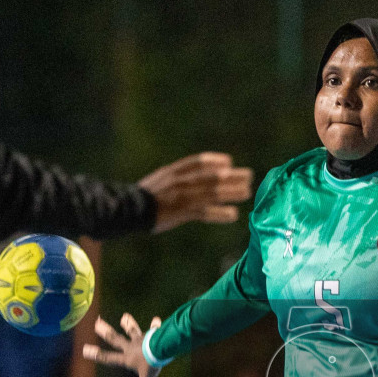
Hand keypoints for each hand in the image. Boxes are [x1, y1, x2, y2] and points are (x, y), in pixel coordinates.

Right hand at [81, 313, 163, 376]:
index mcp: (126, 358)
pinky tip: (157, 321)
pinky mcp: (151, 334)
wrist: (160, 350)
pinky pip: (154, 330)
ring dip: (129, 324)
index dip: (97, 355)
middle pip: (115, 339)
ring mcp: (140, 339)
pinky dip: (156, 326)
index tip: (85, 350)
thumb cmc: (151, 366)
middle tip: (97, 323)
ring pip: (132, 331)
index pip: (108, 358)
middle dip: (106, 332)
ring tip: (125, 316)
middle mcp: (131, 347)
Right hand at [138, 152, 253, 233]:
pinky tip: (233, 215)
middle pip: (210, 176)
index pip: (197, 162)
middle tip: (249, 175)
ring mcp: (182, 197)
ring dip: (231, 192)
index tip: (229, 162)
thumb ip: (175, 178)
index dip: (215, 161)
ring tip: (247, 192)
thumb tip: (192, 178)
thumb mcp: (158, 181)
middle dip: (231, 176)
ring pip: (212, 193)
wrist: (128, 210)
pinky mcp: (182, 212)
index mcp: (172, 171)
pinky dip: (220, 213)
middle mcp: (180, 181)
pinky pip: (205, 212)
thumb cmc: (141, 198)